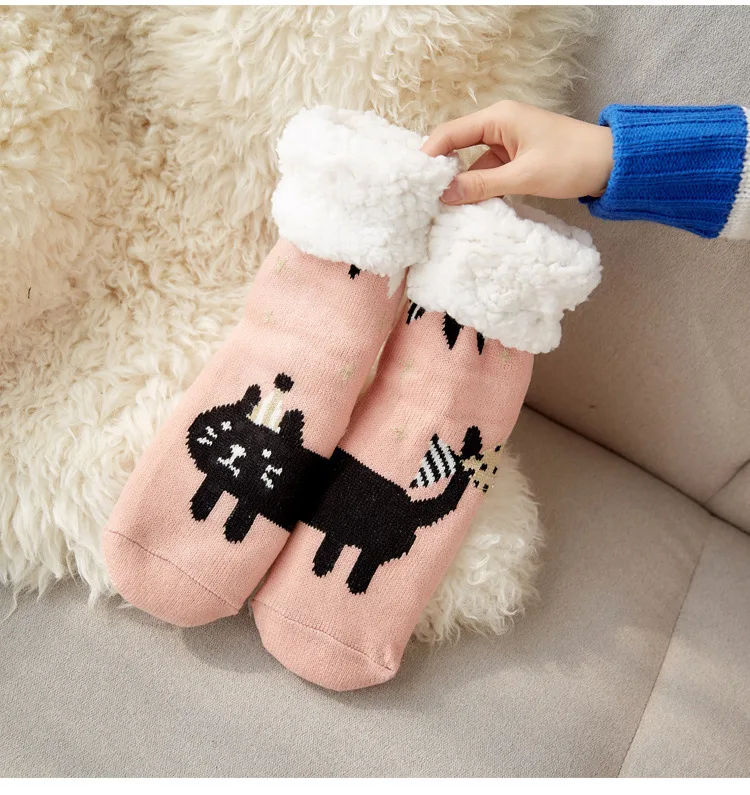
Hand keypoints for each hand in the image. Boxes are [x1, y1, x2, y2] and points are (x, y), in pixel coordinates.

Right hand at [421, 101, 613, 204]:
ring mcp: (507, 142)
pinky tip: (471, 208)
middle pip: (458, 148)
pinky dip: (480, 189)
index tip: (413, 181)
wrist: (612, 164)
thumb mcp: (524, 176)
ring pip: (473, 164)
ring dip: (463, 185)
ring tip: (444, 209)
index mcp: (499, 118)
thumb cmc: (572, 161)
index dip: (429, 156)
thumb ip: (482, 185)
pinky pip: (488, 173)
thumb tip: (445, 195)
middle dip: (443, 172)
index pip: (450, 133)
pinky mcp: (516, 158)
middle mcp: (499, 125)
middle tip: (424, 199)